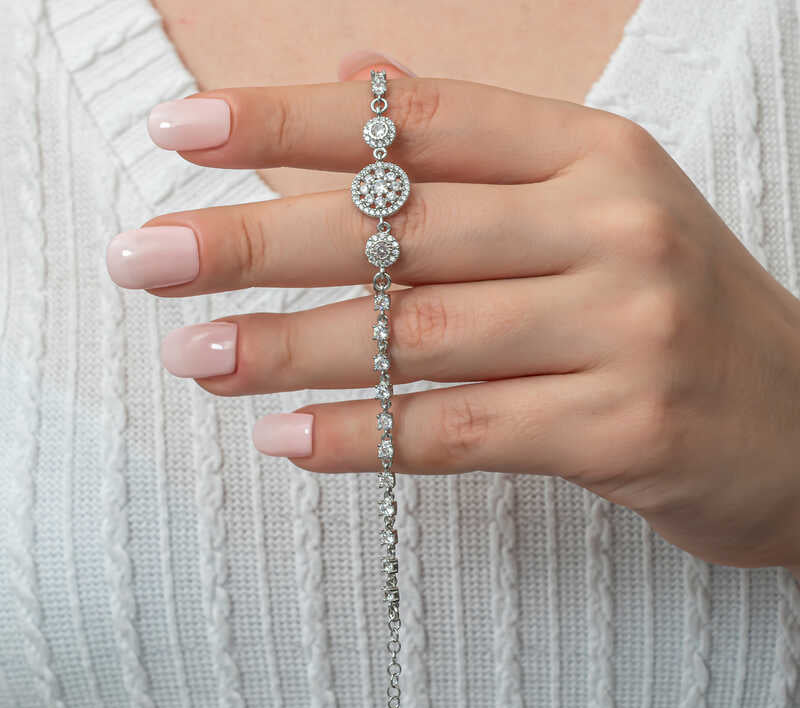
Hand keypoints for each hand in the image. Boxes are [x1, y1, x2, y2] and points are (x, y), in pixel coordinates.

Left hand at [106, 75, 799, 571]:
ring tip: (197, 356)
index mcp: (594, 156)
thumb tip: (353, 79)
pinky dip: (365, 437)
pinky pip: (462, 430)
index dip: (291, 122)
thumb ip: (477, 151)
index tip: (184, 134)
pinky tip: (287, 440)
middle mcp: (610, 228)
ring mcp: (623, 329)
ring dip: (291, 347)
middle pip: (399, 229)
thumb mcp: (596, 207)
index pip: (418, 123)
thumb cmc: (675, 310)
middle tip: (148, 259)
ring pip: (420, 335)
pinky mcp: (622, 430)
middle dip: (256, 242)